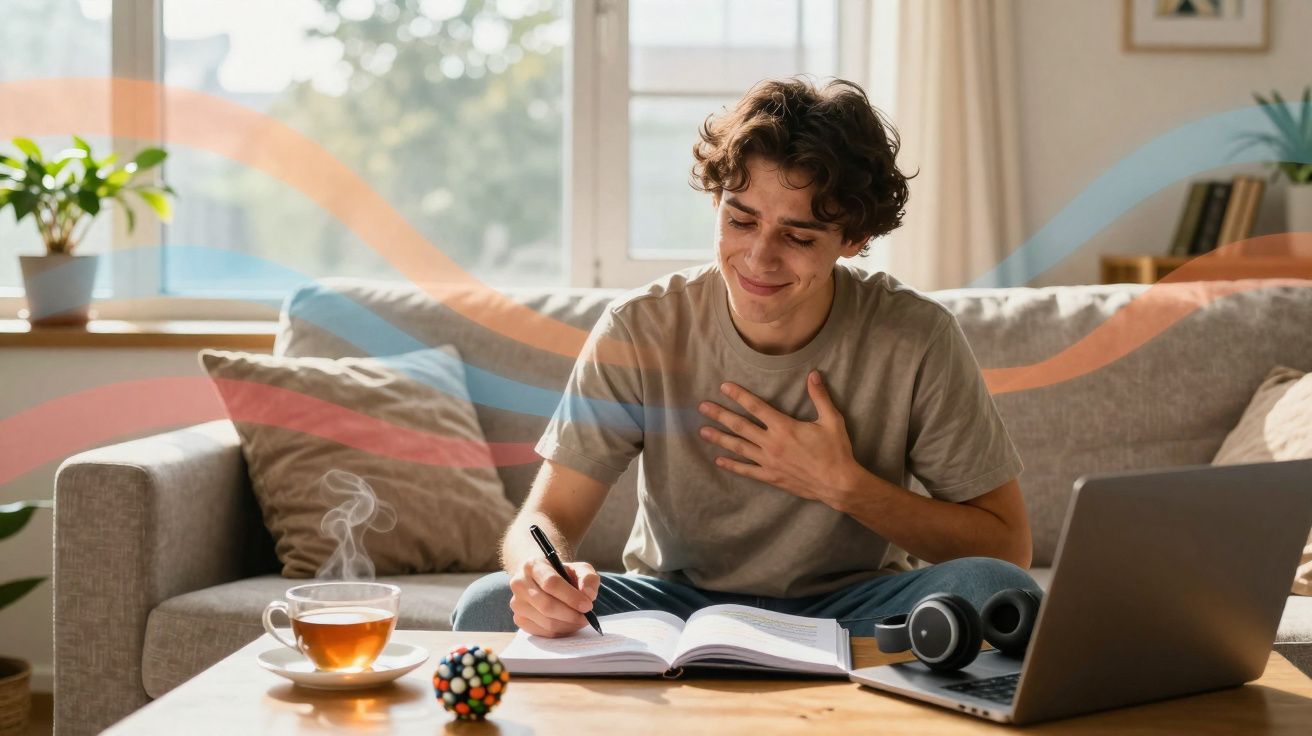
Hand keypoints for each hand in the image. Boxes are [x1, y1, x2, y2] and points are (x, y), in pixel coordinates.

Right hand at [508, 558, 599, 637]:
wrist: (542, 580)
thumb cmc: (563, 575)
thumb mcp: (579, 569)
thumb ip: (588, 578)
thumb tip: (588, 595)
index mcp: (533, 565)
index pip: (551, 583)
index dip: (571, 597)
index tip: (588, 605)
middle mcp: (519, 584)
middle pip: (547, 606)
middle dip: (571, 614)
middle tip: (586, 616)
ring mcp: (517, 603)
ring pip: (546, 622)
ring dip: (568, 624)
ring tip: (580, 619)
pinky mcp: (519, 619)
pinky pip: (543, 632)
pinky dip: (561, 631)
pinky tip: (568, 623)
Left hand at [698, 370, 862, 508]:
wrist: (838, 483)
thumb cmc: (836, 451)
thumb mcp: (832, 420)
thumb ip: (820, 397)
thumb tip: (814, 375)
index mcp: (784, 427)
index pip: (756, 407)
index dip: (739, 396)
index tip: (724, 387)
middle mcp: (772, 443)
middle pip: (740, 426)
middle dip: (720, 415)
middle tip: (703, 407)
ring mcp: (769, 461)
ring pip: (739, 447)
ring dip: (720, 438)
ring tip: (702, 431)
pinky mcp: (771, 476)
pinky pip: (747, 470)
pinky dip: (732, 465)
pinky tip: (719, 460)